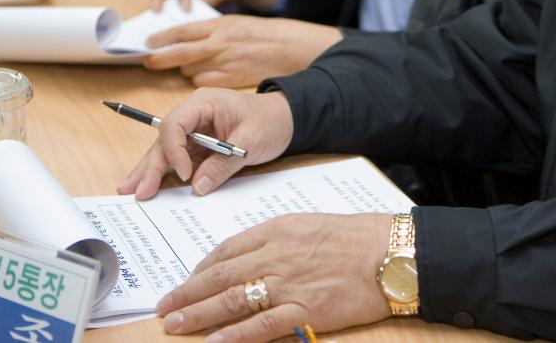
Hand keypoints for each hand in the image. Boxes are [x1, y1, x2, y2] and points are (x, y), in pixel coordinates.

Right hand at [118, 88, 293, 198]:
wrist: (287, 119)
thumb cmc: (271, 121)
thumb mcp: (252, 141)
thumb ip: (224, 163)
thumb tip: (197, 187)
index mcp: (204, 103)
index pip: (175, 125)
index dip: (174, 151)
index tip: (186, 175)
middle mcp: (193, 114)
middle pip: (164, 140)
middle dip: (150, 166)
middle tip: (137, 191)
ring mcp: (194, 130)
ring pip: (166, 151)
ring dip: (150, 171)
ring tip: (130, 191)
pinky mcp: (199, 145)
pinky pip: (179, 159)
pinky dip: (165, 173)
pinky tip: (149, 186)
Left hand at [144, 15, 343, 87]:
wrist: (287, 48)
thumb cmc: (258, 33)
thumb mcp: (232, 23)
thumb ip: (208, 30)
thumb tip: (181, 38)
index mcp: (219, 25)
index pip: (181, 31)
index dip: (160, 38)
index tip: (147, 43)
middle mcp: (219, 44)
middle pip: (179, 53)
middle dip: (160, 59)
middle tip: (148, 61)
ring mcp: (225, 64)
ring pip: (190, 70)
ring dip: (184, 69)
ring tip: (187, 66)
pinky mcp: (231, 80)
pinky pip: (205, 83)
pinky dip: (200, 80)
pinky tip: (204, 75)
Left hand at [157, 212, 391, 341]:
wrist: (390, 253)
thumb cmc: (355, 236)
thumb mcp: (308, 224)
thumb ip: (275, 240)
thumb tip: (245, 258)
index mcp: (276, 231)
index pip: (226, 250)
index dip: (200, 268)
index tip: (185, 280)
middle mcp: (276, 255)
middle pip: (219, 276)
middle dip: (187, 292)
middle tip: (164, 306)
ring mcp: (288, 284)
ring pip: (231, 300)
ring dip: (198, 314)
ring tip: (175, 324)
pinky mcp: (304, 310)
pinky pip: (262, 326)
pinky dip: (235, 336)